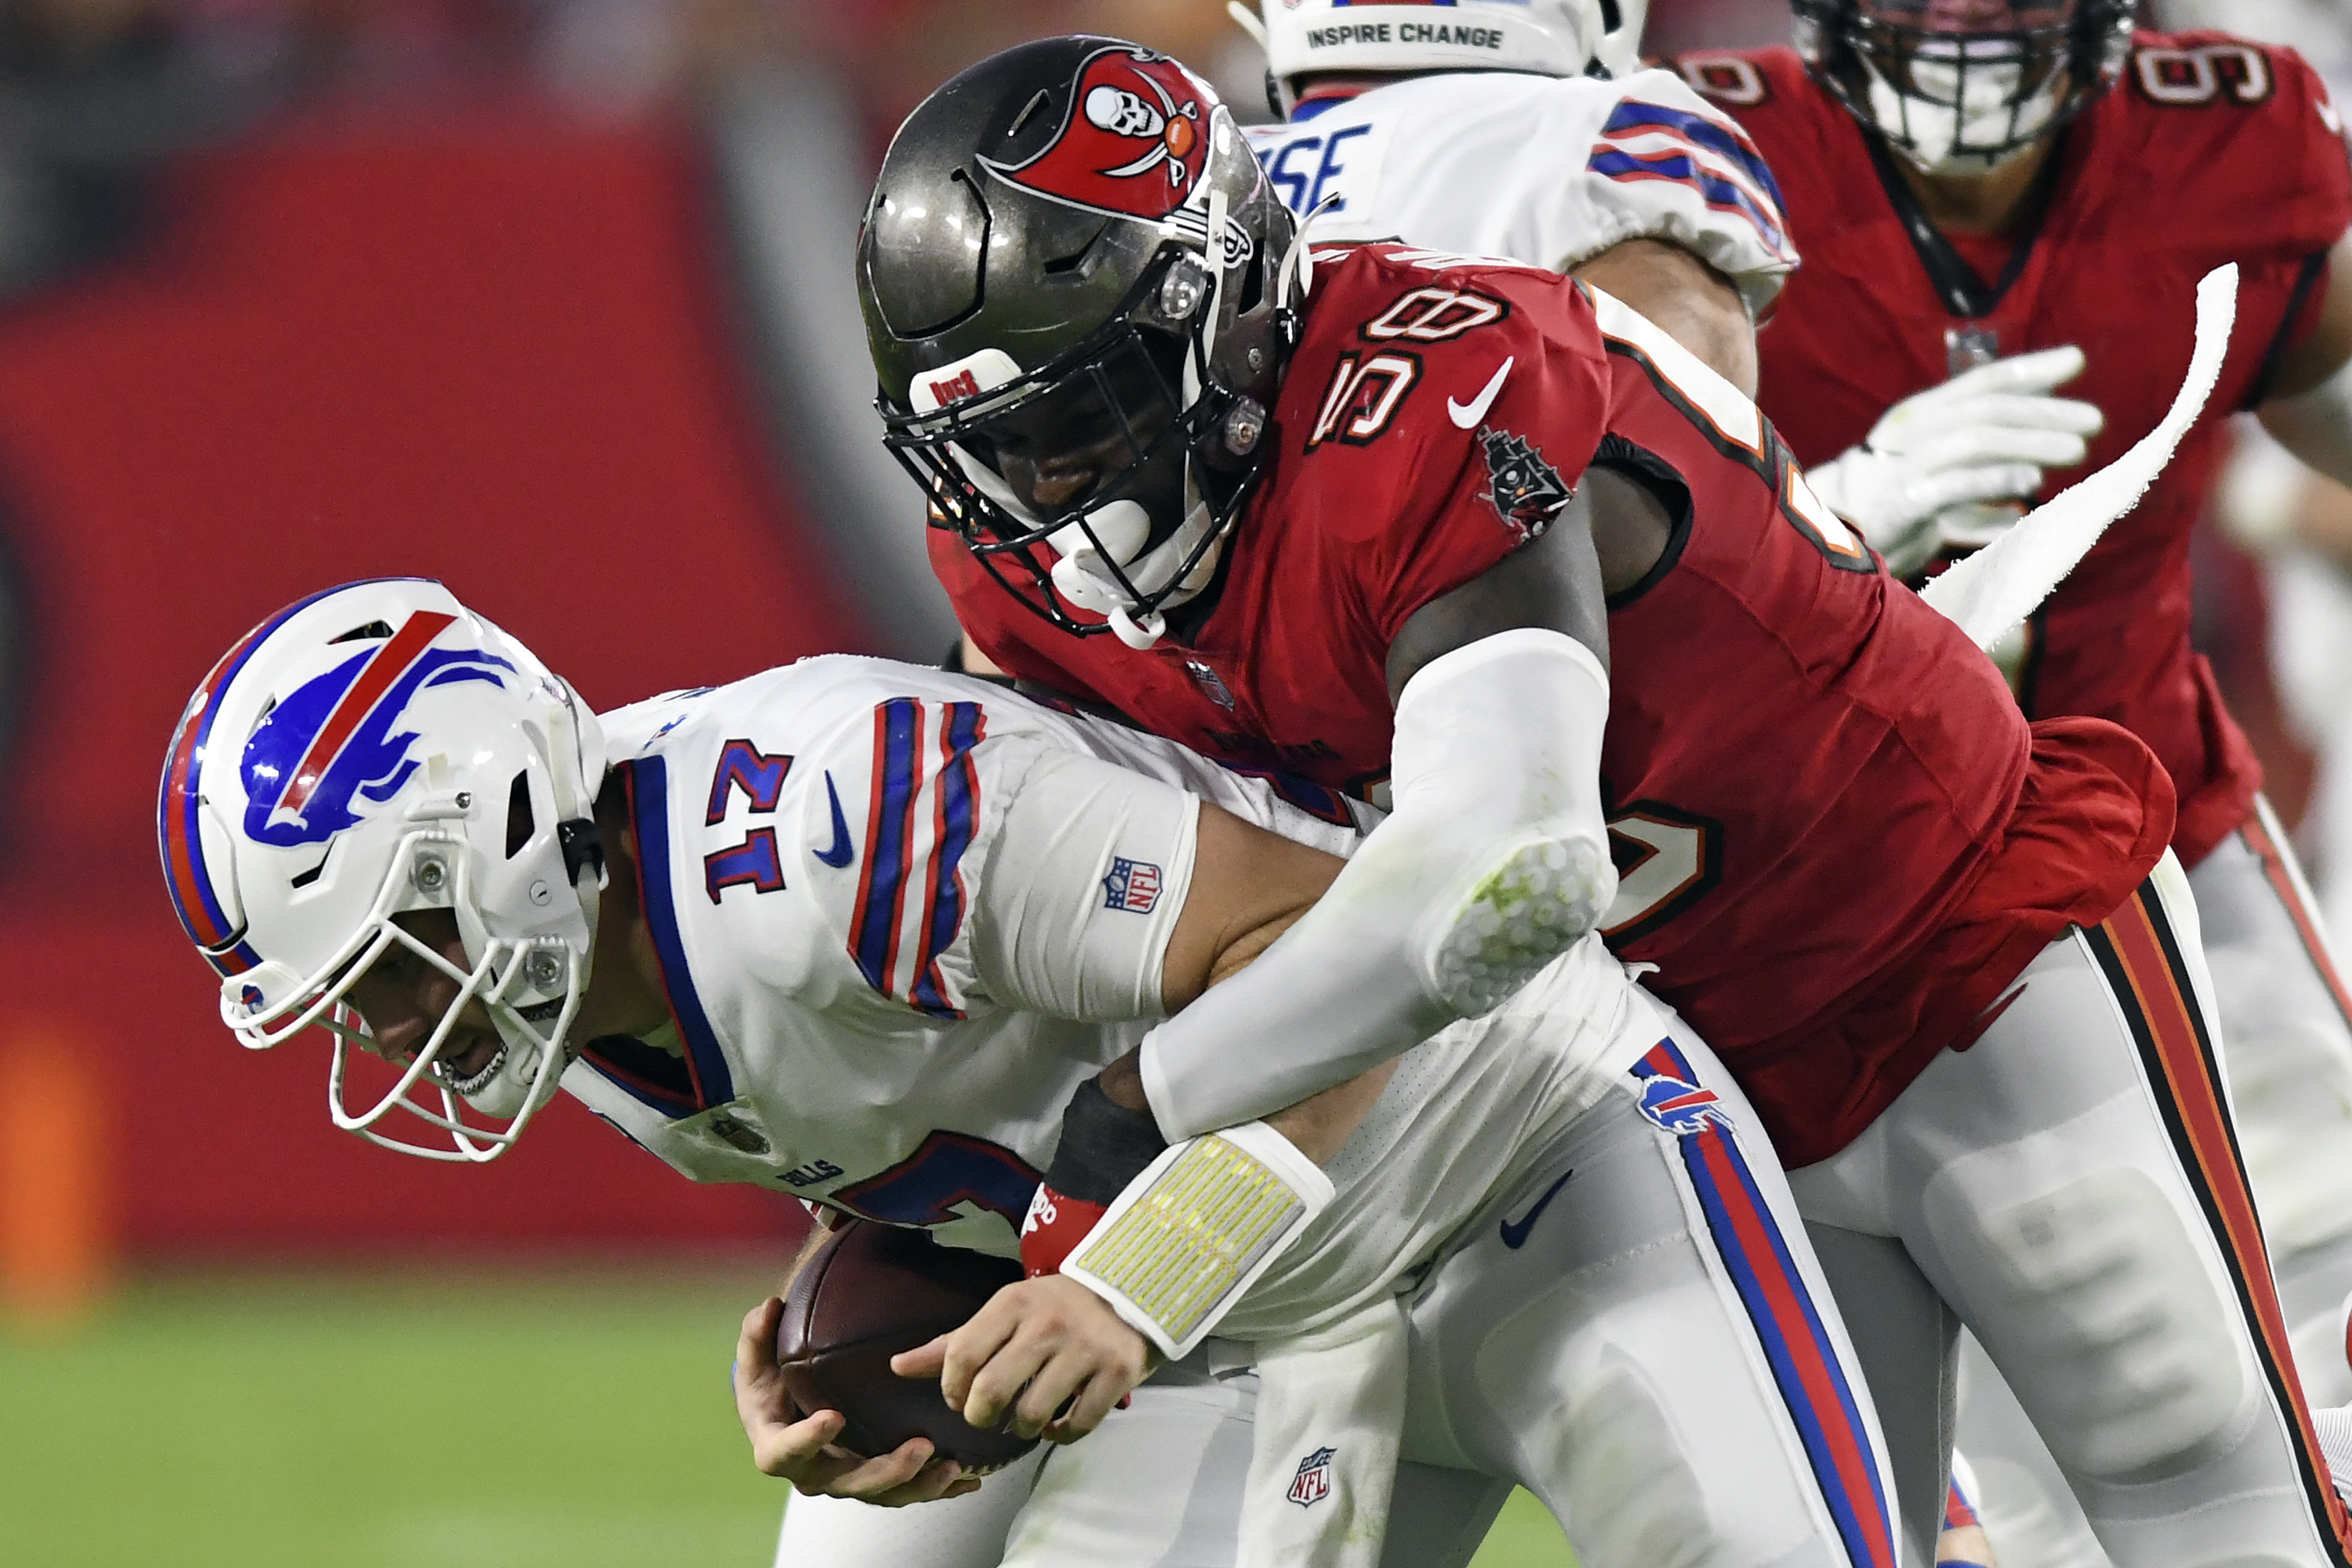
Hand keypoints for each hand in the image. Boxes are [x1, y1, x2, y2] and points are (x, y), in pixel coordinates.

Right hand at [732, 1297, 981, 1504]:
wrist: (788, 1411)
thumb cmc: (773, 1382)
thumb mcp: (758, 1358)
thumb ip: (758, 1335)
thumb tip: (768, 1307)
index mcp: (778, 1448)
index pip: (785, 1452)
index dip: (806, 1440)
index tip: (832, 1416)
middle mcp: (816, 1473)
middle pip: (849, 1482)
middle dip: (887, 1471)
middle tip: (922, 1447)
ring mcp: (848, 1480)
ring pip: (885, 1494)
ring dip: (920, 1483)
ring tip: (953, 1464)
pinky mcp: (876, 1481)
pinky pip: (908, 1490)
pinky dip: (939, 1487)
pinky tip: (969, 1480)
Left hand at [893, 1276, 1154, 1444]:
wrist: (1128, 1292)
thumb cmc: (1054, 1308)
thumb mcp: (1004, 1313)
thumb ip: (953, 1343)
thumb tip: (897, 1366)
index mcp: (1013, 1302)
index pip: (960, 1355)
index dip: (952, 1389)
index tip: (960, 1397)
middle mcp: (1048, 1323)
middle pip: (992, 1390)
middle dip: (980, 1416)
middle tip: (987, 1416)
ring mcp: (1085, 1347)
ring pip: (1032, 1413)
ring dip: (1022, 1428)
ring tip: (1025, 1417)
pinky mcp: (1117, 1371)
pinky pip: (1078, 1424)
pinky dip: (1061, 1434)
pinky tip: (1057, 1422)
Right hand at [1805, 345, 2103, 576]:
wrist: (1830, 533)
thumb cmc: (1891, 502)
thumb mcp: (1938, 472)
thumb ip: (1981, 464)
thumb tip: (2036, 466)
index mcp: (1924, 415)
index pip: (1982, 382)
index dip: (2029, 369)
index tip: (2076, 361)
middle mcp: (1916, 431)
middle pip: (1988, 410)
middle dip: (2044, 411)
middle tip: (2093, 420)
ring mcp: (1907, 465)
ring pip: (1977, 441)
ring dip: (2030, 442)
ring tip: (2076, 450)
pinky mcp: (1902, 502)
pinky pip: (1954, 487)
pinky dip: (1993, 483)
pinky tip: (2029, 485)